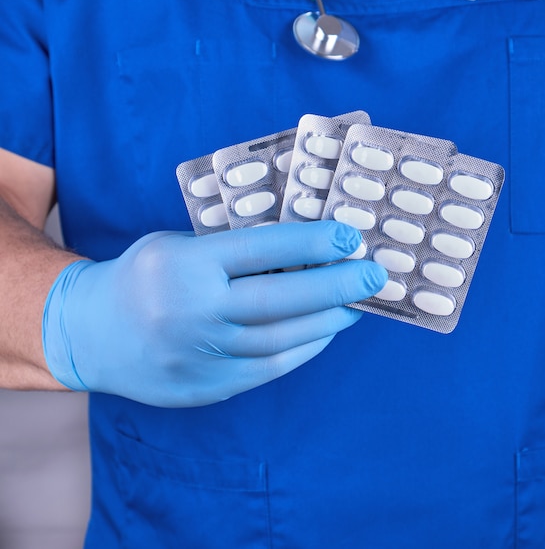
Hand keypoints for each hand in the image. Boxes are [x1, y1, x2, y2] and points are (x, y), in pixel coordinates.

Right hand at [42, 221, 386, 406]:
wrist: (91, 334)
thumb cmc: (142, 277)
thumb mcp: (177, 246)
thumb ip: (231, 249)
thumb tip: (301, 249)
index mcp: (184, 266)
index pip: (261, 249)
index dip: (311, 242)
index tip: (350, 237)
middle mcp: (194, 312)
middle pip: (280, 299)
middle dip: (336, 285)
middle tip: (375, 274)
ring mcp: (202, 355)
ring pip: (282, 338)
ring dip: (328, 319)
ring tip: (358, 302)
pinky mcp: (208, 386)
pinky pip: (270, 367)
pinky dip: (306, 347)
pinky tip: (326, 330)